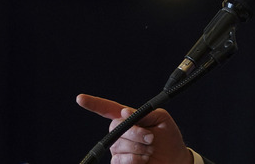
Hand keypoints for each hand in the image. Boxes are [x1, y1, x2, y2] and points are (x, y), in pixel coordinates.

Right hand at [77, 94, 192, 163]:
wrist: (174, 159)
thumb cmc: (168, 137)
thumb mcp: (162, 119)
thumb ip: (145, 113)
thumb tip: (124, 111)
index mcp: (129, 118)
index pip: (108, 109)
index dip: (94, 104)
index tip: (80, 98)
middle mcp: (120, 132)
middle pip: (116, 127)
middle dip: (135, 132)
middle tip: (151, 138)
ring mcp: (118, 148)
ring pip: (119, 145)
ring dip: (139, 147)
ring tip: (150, 149)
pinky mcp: (120, 163)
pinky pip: (120, 159)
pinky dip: (135, 159)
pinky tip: (144, 158)